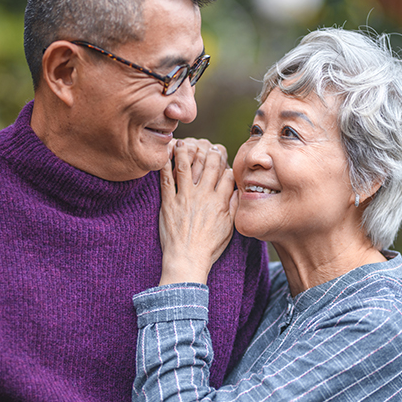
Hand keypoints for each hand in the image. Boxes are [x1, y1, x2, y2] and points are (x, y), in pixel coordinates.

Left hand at [158, 141, 236, 285]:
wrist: (187, 259)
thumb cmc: (209, 247)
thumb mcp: (229, 228)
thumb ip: (233, 207)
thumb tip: (237, 191)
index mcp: (220, 202)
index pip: (227, 175)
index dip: (226, 165)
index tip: (224, 160)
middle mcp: (203, 196)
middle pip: (208, 165)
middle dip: (210, 152)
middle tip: (208, 146)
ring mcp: (185, 198)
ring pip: (186, 167)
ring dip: (185, 152)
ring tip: (183, 143)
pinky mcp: (169, 202)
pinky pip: (166, 179)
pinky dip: (165, 166)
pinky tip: (165, 156)